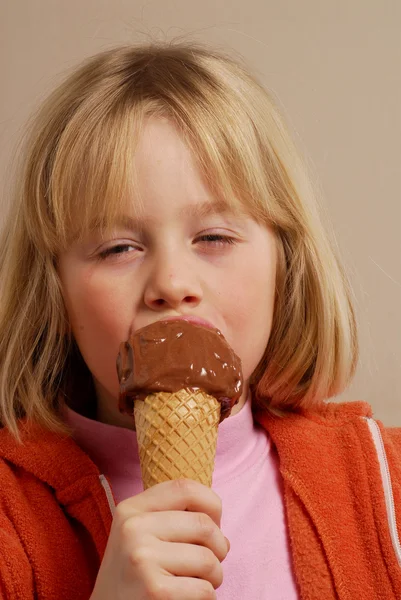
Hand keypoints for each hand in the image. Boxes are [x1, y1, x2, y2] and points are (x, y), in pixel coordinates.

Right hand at [90, 478, 229, 599]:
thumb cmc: (134, 575)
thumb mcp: (140, 535)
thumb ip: (174, 518)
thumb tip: (222, 532)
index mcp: (131, 509)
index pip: (186, 488)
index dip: (212, 506)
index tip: (212, 526)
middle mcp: (133, 529)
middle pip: (204, 525)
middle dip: (218, 548)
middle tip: (207, 565)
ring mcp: (142, 559)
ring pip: (209, 560)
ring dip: (214, 577)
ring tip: (194, 583)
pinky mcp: (155, 590)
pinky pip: (205, 591)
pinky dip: (206, 599)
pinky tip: (184, 599)